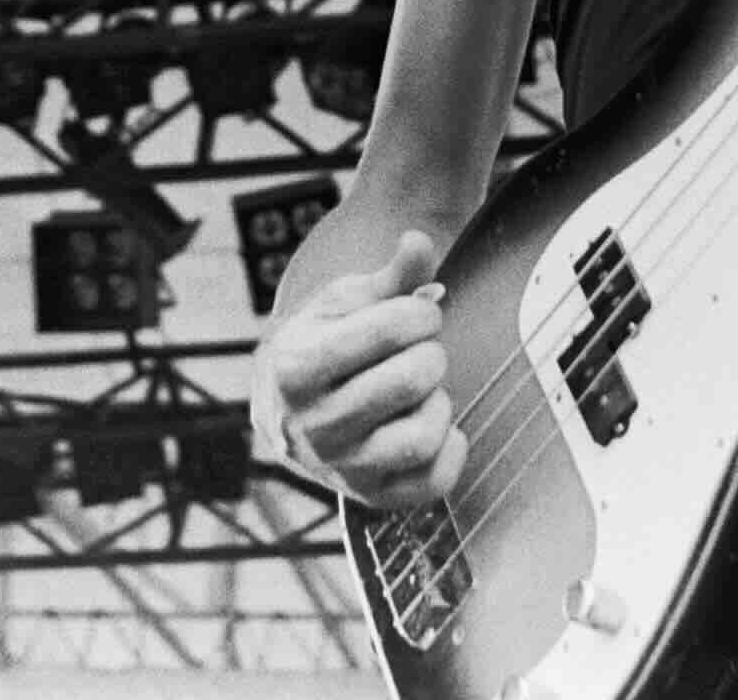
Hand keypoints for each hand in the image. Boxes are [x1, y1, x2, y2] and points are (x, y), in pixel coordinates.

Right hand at [253, 230, 466, 509]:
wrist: (286, 410)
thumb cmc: (326, 341)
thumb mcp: (347, 301)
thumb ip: (392, 274)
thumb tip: (419, 240)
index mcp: (297, 367)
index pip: (390, 328)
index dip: (421, 312)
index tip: (417, 314)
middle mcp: (312, 426)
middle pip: (412, 378)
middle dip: (431, 352)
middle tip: (419, 351)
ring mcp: (342, 468)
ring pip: (424, 434)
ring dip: (438, 401)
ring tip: (421, 390)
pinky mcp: (372, 498)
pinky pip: (436, 482)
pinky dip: (451, 447)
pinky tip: (430, 421)